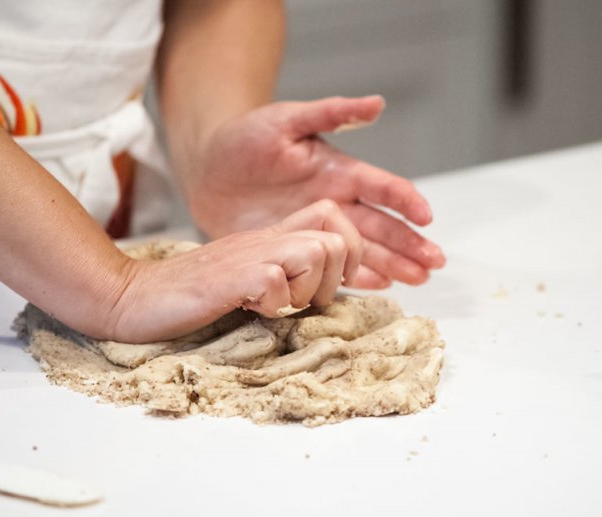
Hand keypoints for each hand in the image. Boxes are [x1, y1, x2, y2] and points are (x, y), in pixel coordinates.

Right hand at [108, 201, 360, 342]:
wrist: (133, 296)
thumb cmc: (185, 294)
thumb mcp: (241, 275)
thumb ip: (276, 273)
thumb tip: (319, 292)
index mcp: (269, 238)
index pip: (332, 216)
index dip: (348, 252)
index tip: (329, 285)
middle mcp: (265, 240)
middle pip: (337, 238)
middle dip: (335, 278)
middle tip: (302, 301)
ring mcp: (249, 256)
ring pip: (318, 253)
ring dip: (306, 291)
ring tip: (273, 305)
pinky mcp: (232, 278)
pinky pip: (277, 282)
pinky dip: (272, 306)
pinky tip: (247, 309)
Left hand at [179, 95, 445, 288]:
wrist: (207, 168)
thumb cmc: (244, 137)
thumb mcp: (285, 120)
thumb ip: (330, 114)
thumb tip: (378, 104)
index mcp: (339, 171)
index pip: (382, 186)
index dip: (405, 201)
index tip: (426, 218)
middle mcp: (335, 202)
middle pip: (382, 225)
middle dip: (409, 243)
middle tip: (435, 263)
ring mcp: (317, 229)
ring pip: (364, 249)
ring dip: (393, 264)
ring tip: (418, 280)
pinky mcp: (296, 249)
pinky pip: (331, 266)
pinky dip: (356, 276)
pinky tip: (379, 285)